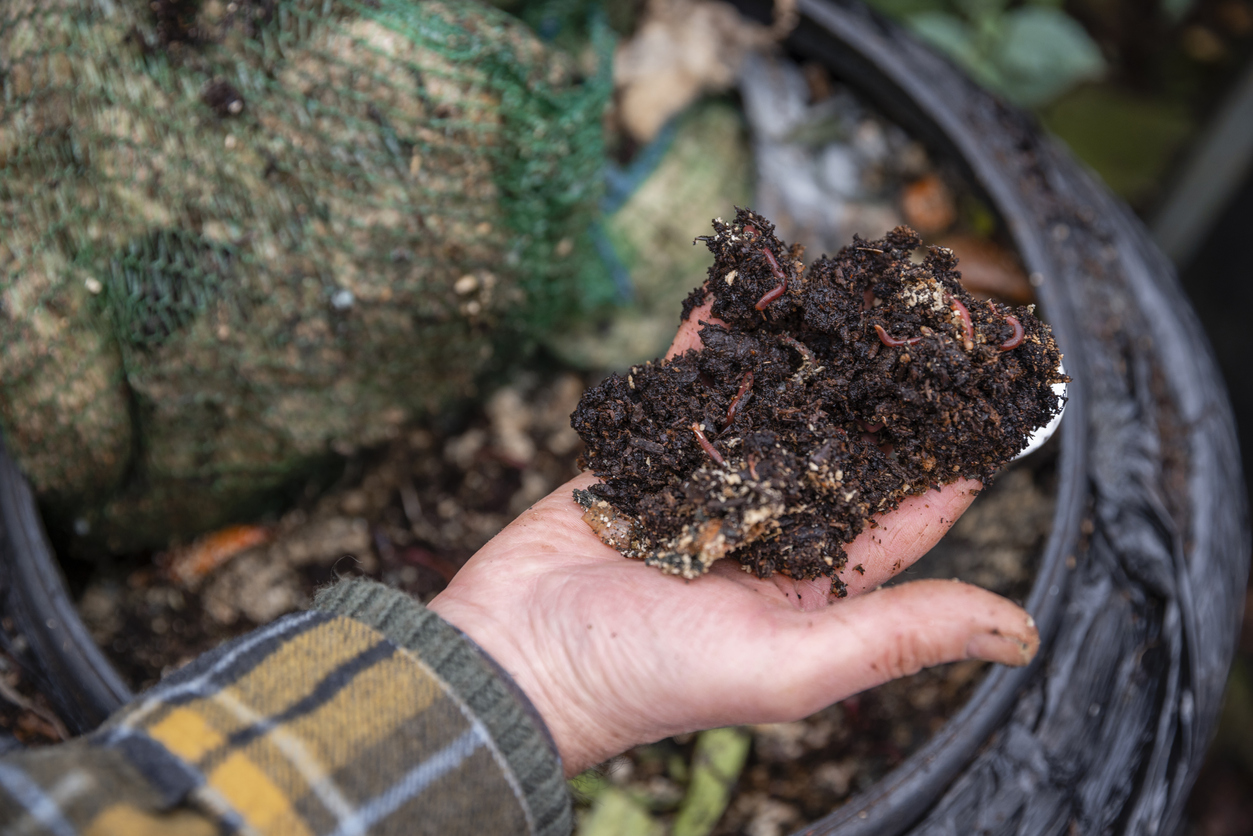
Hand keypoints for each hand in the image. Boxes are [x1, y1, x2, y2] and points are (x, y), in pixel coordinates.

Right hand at [428, 303, 1038, 775]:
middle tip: (929, 317)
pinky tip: (744, 292)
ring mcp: (707, 487)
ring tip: (851, 290)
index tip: (997, 398)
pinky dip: (713, 341)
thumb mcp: (792, 666)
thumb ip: (898, 635)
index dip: (954, 460)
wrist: (517, 654)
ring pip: (771, 407)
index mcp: (815, 586)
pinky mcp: (648, 455)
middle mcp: (769, 530)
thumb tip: (1020, 634)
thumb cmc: (650, 677)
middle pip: (843, 447)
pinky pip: (692, 389)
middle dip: (884, 388)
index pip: (905, 514)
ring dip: (807, 354)